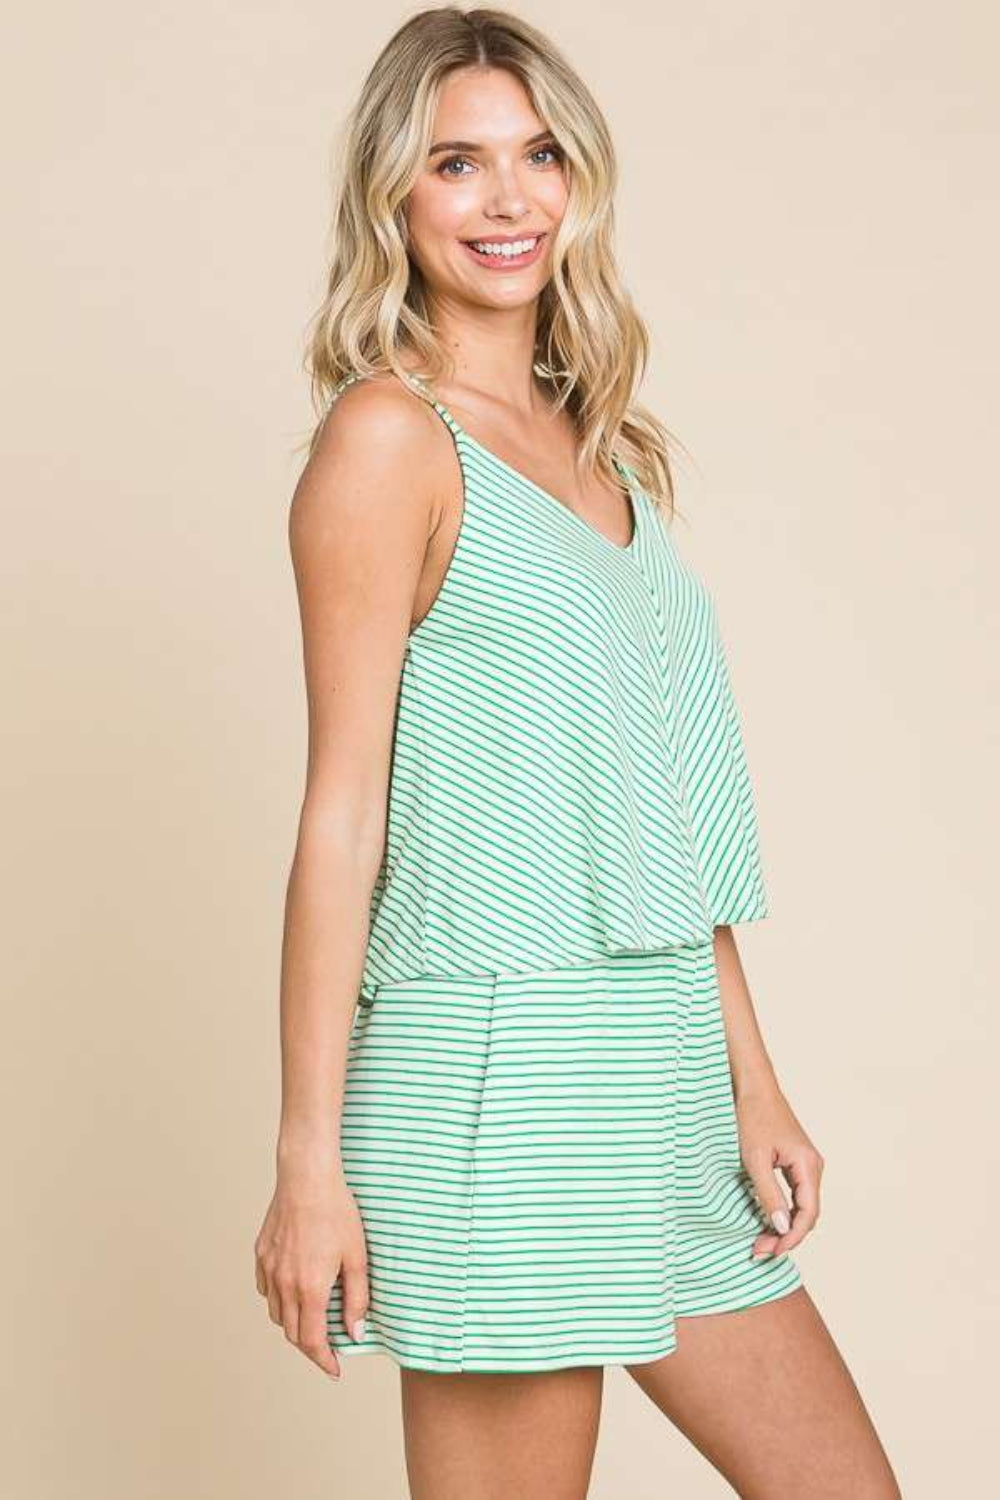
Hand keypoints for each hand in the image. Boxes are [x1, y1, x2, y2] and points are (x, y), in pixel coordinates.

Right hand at [254, 1167, 368, 1380]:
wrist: (307, 1178)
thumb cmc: (336, 1213)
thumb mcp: (357, 1257)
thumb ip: (356, 1299)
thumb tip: (354, 1332)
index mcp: (310, 1289)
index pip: (312, 1341)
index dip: (324, 1361)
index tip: (334, 1370)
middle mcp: (284, 1285)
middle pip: (292, 1333)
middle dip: (310, 1346)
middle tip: (328, 1347)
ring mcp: (269, 1270)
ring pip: (276, 1313)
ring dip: (293, 1324)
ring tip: (311, 1319)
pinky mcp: (261, 1254)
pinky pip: (265, 1289)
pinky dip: (278, 1300)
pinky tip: (292, 1291)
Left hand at [734, 1083, 823, 1258]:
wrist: (753, 1087)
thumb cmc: (752, 1117)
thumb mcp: (755, 1159)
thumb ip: (769, 1194)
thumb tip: (781, 1229)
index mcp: (808, 1165)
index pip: (808, 1214)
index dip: (791, 1238)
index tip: (770, 1251)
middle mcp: (813, 1167)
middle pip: (807, 1214)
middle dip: (786, 1236)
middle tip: (759, 1251)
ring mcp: (806, 1165)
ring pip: (801, 1207)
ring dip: (783, 1226)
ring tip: (761, 1242)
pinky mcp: (796, 1163)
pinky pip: (795, 1195)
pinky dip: (782, 1211)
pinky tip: (765, 1221)